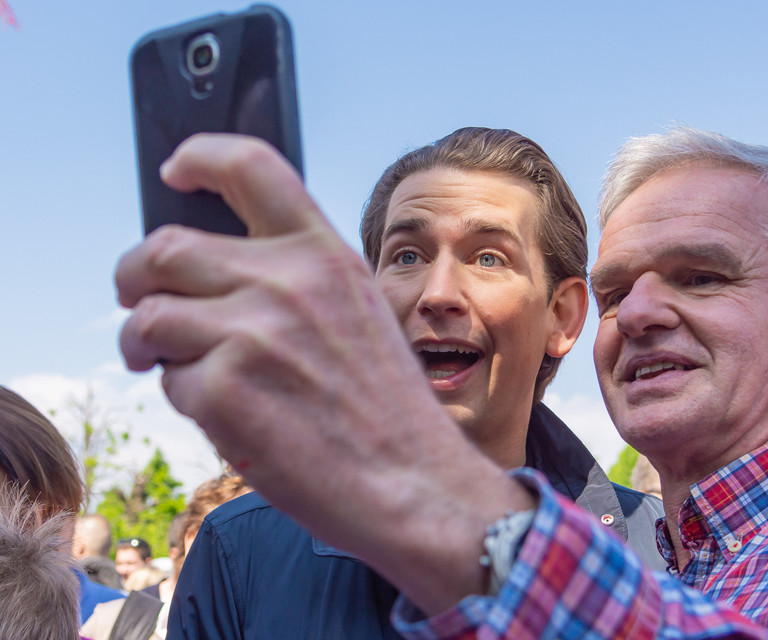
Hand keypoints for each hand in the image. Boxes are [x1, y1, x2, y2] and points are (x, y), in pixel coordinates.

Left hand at [116, 134, 533, 610]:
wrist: (411, 482)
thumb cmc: (385, 409)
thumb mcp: (360, 314)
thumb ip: (297, 280)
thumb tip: (213, 272)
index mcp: (325, 254)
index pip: (251, 167)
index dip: (200, 158)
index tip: (177, 172)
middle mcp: (286, 281)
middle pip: (163, 247)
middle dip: (135, 278)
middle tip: (138, 303)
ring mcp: (252, 333)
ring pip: (146, 315)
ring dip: (145, 343)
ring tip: (170, 366)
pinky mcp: (223, 390)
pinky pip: (166, 378)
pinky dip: (182, 397)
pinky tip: (224, 414)